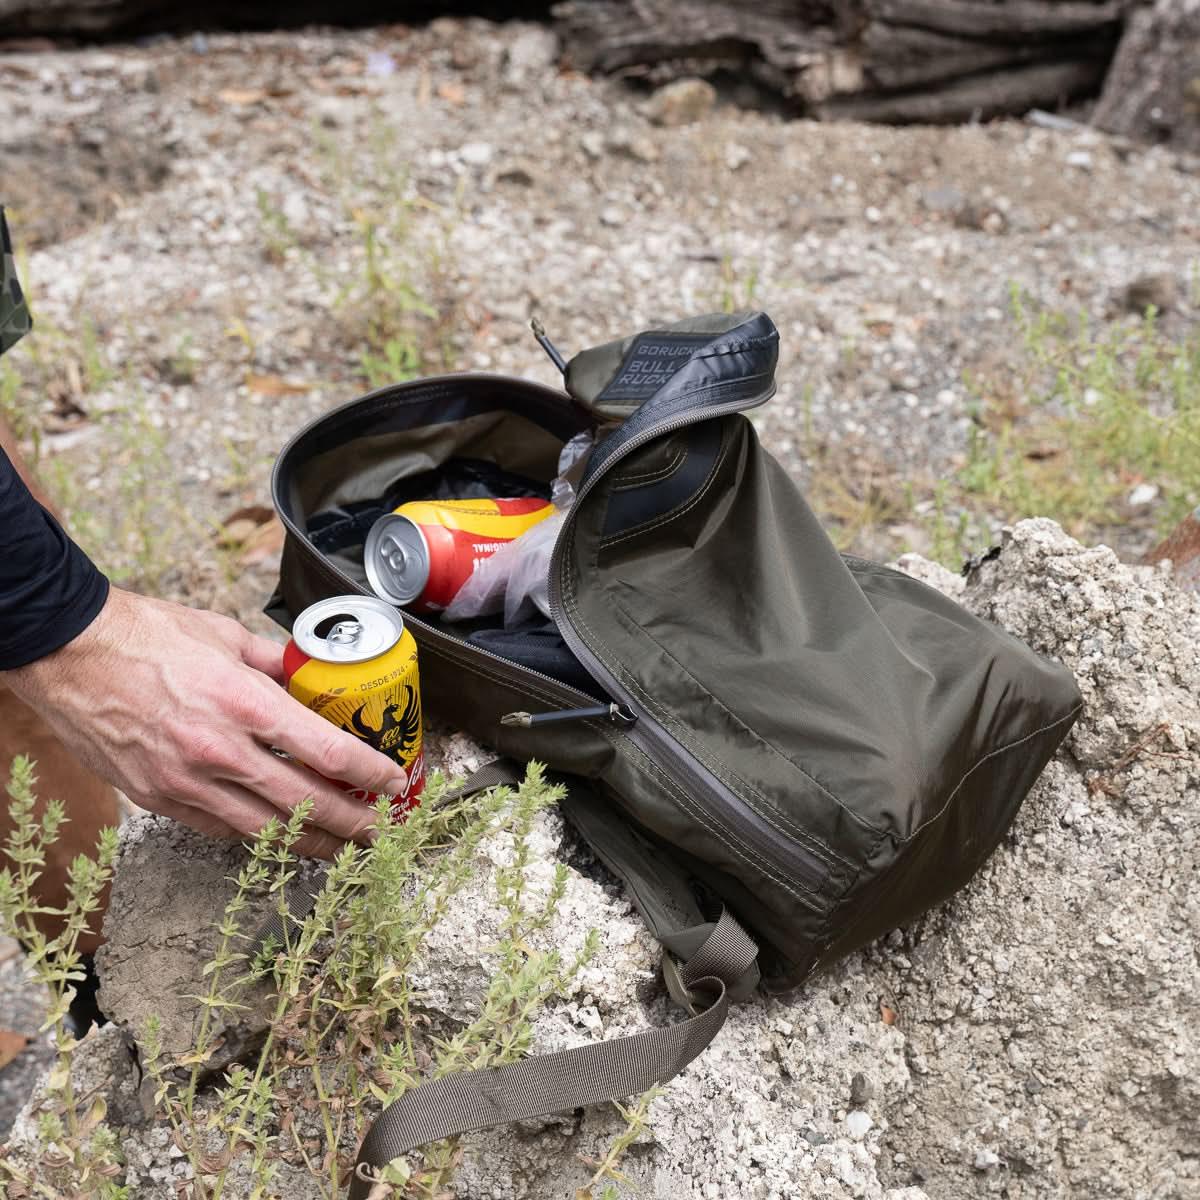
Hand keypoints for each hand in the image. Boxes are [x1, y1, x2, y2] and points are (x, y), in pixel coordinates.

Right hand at [2, 587, 408, 858]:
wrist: (68, 655)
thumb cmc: (146, 636)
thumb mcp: (226, 635)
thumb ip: (275, 664)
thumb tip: (309, 677)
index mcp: (245, 703)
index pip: (327, 753)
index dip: (369, 774)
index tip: (393, 782)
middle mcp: (220, 751)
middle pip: (305, 803)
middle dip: (352, 822)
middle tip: (380, 830)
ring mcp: (186, 782)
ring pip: (265, 830)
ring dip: (310, 843)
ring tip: (341, 846)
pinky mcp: (159, 799)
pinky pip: (221, 828)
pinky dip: (257, 835)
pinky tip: (280, 834)